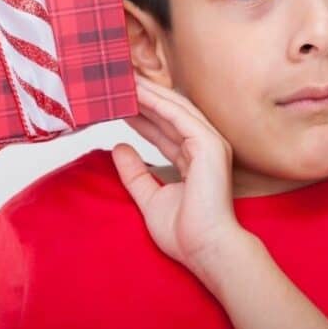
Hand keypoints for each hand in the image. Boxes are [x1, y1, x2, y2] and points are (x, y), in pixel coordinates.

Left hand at [112, 74, 246, 279]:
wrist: (205, 249)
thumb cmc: (186, 233)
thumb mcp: (149, 197)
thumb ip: (135, 173)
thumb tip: (119, 148)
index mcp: (193, 159)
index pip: (163, 129)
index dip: (141, 114)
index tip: (118, 101)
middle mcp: (203, 147)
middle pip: (169, 114)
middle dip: (144, 96)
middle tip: (118, 80)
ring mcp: (209, 144)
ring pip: (175, 109)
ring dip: (149, 93)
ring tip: (124, 78)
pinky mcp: (209, 145)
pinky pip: (179, 117)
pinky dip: (158, 103)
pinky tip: (138, 93)